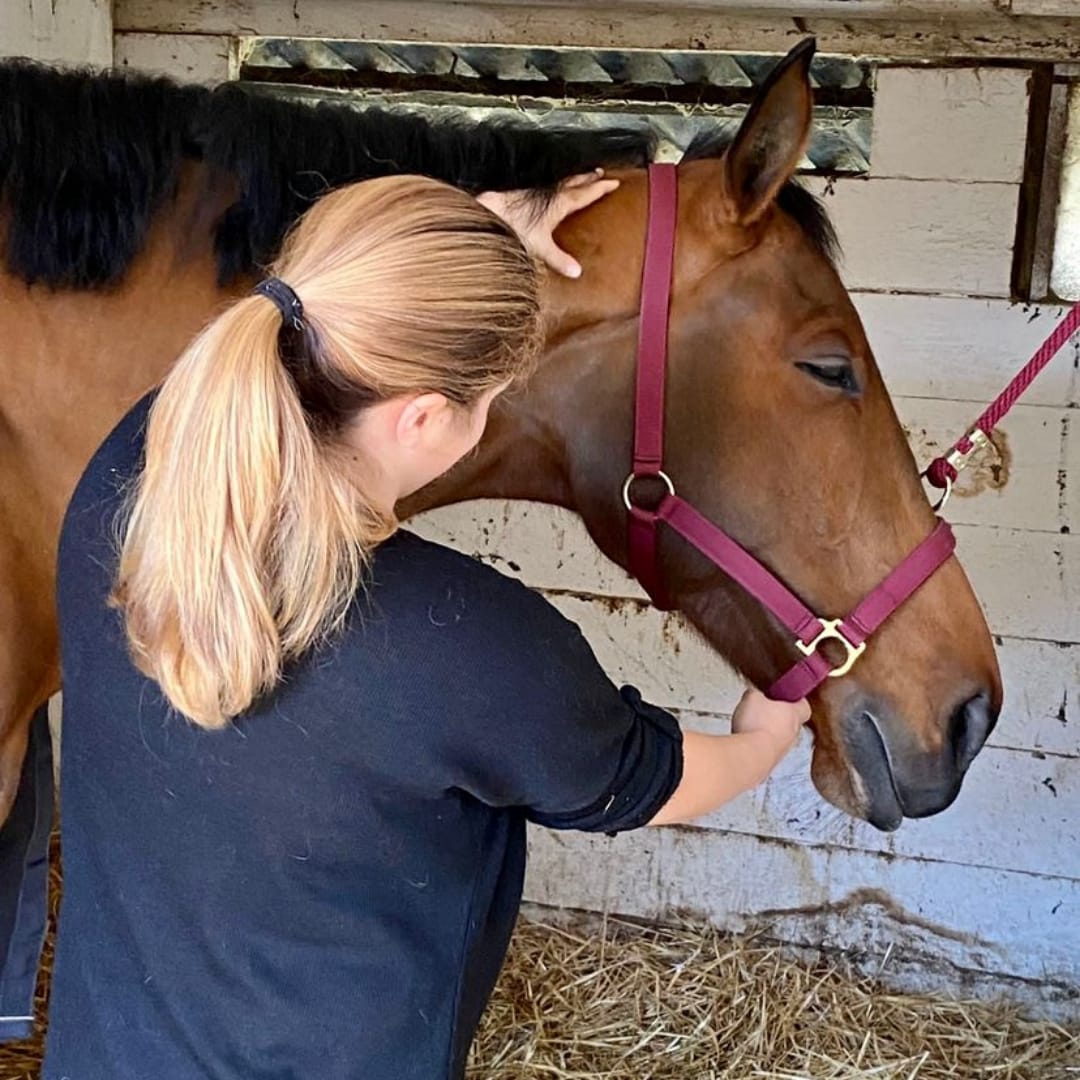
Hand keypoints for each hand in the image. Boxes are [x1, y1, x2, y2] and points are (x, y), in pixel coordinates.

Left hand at [476, 169, 619, 277]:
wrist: (491, 213)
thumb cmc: (514, 226)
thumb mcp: (540, 246)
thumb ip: (558, 259)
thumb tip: (576, 272)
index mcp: (559, 203)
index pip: (585, 193)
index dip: (600, 188)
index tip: (614, 182)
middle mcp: (550, 194)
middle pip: (574, 182)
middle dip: (588, 178)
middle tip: (600, 172)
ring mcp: (538, 192)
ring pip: (562, 183)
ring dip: (573, 180)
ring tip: (580, 178)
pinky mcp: (526, 195)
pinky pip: (549, 188)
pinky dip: (558, 187)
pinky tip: (552, 193)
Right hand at [731, 689, 809, 768]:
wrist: (752, 754)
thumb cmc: (758, 725)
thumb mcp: (752, 697)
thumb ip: (756, 694)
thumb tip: (754, 695)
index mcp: (794, 714)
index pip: (804, 705)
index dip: (796, 700)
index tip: (787, 695)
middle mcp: (793, 733)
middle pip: (791, 722)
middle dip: (778, 716)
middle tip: (765, 709)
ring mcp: (783, 748)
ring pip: (780, 736)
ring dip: (768, 731)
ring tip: (752, 725)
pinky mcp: (771, 759)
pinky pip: (768, 748)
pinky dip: (760, 743)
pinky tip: (747, 739)